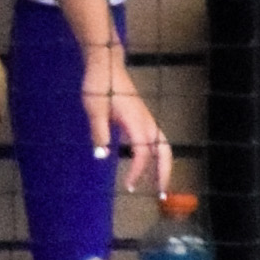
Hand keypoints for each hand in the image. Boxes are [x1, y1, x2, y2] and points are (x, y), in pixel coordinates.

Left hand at [83, 49, 170, 197]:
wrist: (105, 65)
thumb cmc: (98, 85)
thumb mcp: (94, 110)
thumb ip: (99, 133)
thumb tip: (101, 156)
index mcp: (136, 120)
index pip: (143, 152)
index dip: (139, 171)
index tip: (130, 186)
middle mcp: (146, 120)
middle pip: (164, 150)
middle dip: (164, 172)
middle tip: (161, 194)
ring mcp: (146, 118)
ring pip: (162, 145)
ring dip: (163, 165)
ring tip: (158, 185)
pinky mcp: (142, 118)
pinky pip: (155, 140)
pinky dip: (156, 156)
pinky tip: (145, 166)